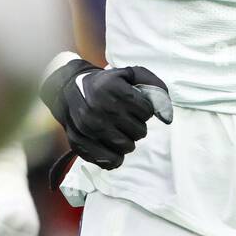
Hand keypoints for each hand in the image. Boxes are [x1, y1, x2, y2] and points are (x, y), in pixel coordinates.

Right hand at [40, 57, 172, 169]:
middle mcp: (99, 109)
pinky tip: (113, 146)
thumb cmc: (105, 83)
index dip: (145, 110)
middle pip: (139, 131)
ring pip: (127, 147)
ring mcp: (89, 128)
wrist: (68, 90)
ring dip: (128, 140)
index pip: (147, 111)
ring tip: (120, 131)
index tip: (134, 106)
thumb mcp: (129, 74)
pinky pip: (111, 161)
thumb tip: (167, 117)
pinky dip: (116, 157)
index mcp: (113, 89)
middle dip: (137, 126)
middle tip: (127, 119)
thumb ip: (153, 86)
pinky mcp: (81, 143)